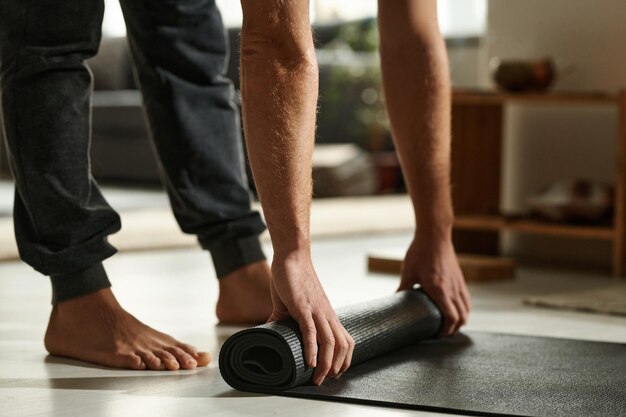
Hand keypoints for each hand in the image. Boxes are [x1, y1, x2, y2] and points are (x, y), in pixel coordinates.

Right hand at [268, 250, 354, 384]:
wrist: (291, 257)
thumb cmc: (293, 280)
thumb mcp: (292, 305)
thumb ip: (284, 320)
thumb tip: (271, 332)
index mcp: (327, 315)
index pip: (345, 341)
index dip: (344, 359)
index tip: (335, 373)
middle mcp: (326, 315)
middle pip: (342, 346)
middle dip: (337, 367)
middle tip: (325, 381)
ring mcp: (316, 311)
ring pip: (329, 342)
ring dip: (326, 363)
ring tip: (317, 378)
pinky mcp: (302, 306)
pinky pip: (311, 330)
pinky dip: (312, 348)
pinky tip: (310, 362)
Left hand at [398, 234, 470, 335]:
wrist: (434, 235)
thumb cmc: (419, 252)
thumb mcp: (408, 272)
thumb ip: (402, 289)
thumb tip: (393, 301)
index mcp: (439, 290)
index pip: (451, 318)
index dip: (446, 331)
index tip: (436, 335)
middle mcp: (452, 289)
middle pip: (462, 317)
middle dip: (453, 329)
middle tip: (441, 333)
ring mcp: (459, 283)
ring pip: (467, 309)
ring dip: (460, 320)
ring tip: (448, 324)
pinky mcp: (460, 278)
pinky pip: (466, 299)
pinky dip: (463, 309)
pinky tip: (455, 309)